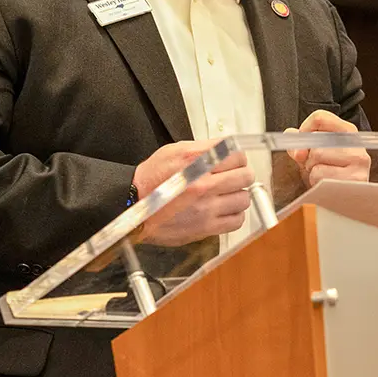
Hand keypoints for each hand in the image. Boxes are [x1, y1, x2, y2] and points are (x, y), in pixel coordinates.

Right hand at [134, 142, 253, 246]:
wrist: (132, 205)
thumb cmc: (152, 178)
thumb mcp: (174, 151)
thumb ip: (203, 149)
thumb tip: (228, 149)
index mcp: (196, 161)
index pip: (238, 155)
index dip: (238, 158)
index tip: (234, 162)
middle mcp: (203, 183)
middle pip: (245, 176)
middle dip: (242, 175)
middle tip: (234, 177)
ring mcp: (205, 207)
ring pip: (244, 199)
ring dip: (238, 195)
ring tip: (227, 195)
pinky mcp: (205, 227)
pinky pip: (236, 221)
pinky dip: (234, 215)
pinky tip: (224, 210)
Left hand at [285, 109, 369, 186]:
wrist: (343, 201)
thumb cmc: (329, 175)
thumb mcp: (312, 155)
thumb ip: (300, 144)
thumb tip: (296, 148)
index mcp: (347, 131)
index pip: (320, 117)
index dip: (304, 130)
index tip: (303, 143)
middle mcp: (356, 143)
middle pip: (315, 140)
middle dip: (308, 157)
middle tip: (317, 166)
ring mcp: (358, 161)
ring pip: (317, 156)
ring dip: (312, 171)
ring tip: (323, 176)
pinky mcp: (355, 178)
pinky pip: (320, 174)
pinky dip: (316, 182)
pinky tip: (326, 186)